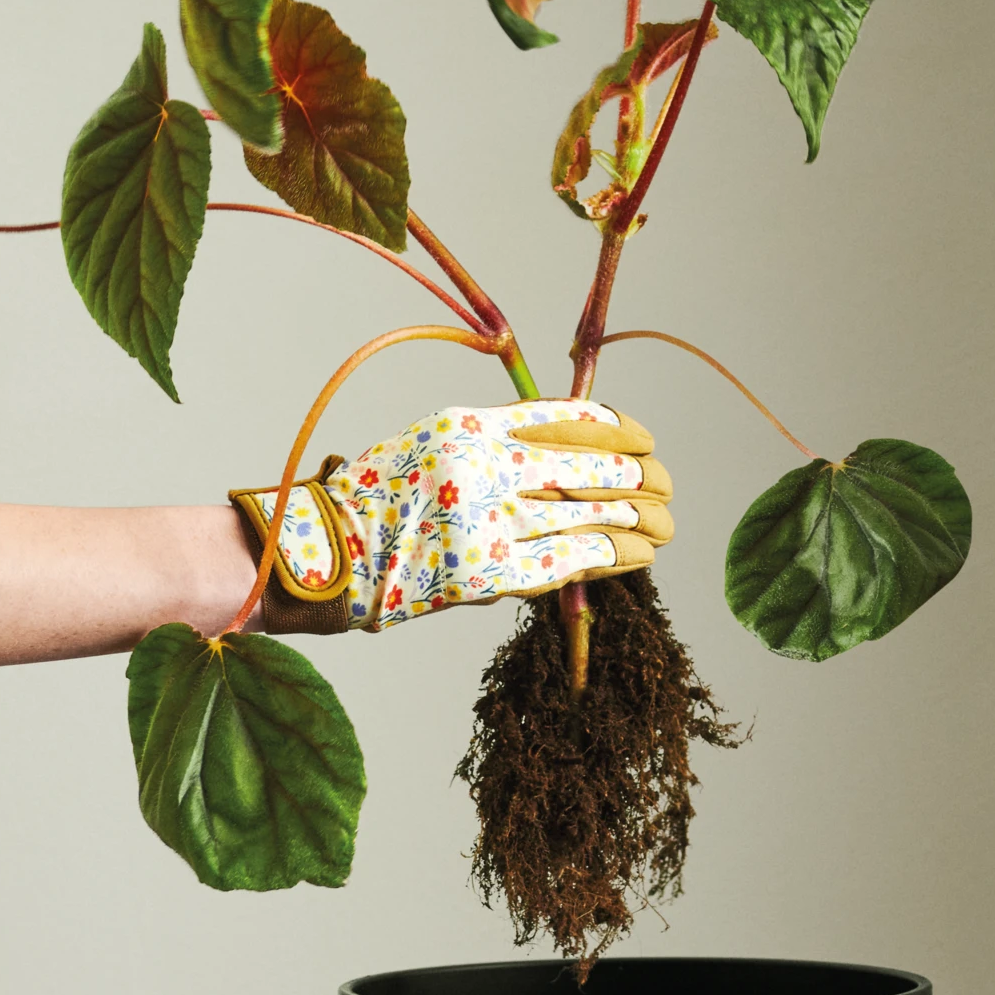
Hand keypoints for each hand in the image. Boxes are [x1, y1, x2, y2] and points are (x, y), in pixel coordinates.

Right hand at [229, 400, 671, 630]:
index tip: (645, 438)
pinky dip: (611, 556)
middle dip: (641, 478)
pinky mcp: (485, 576)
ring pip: (589, 517)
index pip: (570, 418)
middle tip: (666, 486)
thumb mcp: (437, 440)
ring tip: (664, 525)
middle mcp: (480, 469)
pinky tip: (637, 555)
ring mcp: (484, 524)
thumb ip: (500, 440)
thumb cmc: (384, 498)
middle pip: (590, 468)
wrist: (329, 555)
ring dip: (637, 522)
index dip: (620, 429)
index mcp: (470, 426)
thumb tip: (578, 449)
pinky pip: (569, 562)